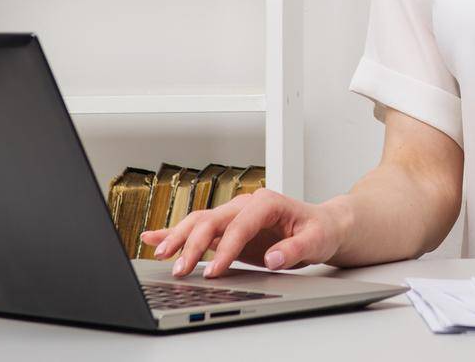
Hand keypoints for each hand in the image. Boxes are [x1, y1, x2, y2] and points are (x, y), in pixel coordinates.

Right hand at [139, 188, 349, 277]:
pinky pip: (198, 229)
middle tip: (179, 269)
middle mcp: (246, 205)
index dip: (226, 249)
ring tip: (161, 256)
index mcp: (267, 203)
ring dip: (178, 238)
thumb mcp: (316, 241)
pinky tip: (152, 237)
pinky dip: (174, 232)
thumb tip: (273, 257)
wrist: (322, 225)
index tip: (214, 271)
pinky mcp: (228, 228)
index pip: (239, 225)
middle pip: (211, 220)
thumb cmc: (319, 230)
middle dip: (192, 244)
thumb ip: (294, 249)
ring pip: (198, 222)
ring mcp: (234, 215)